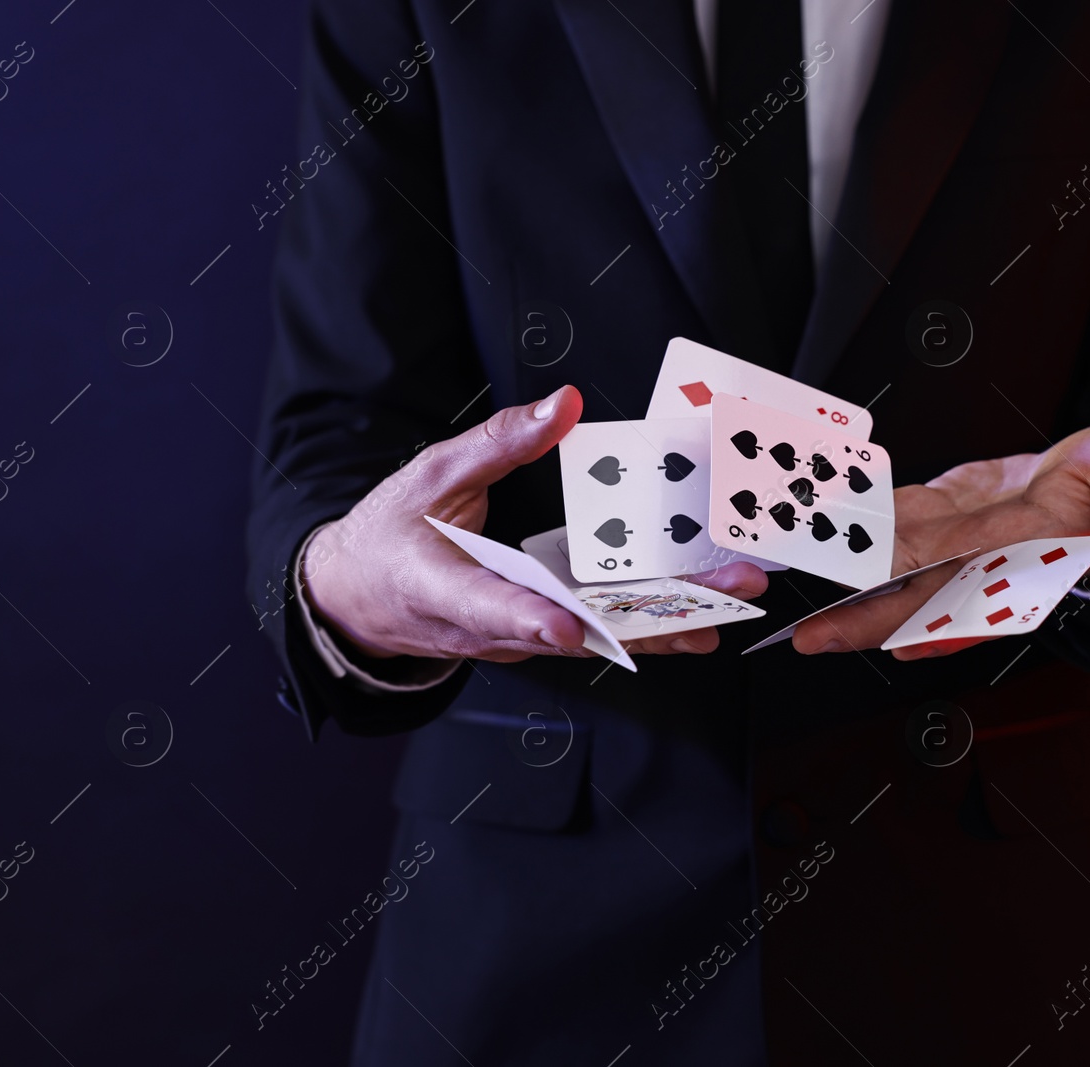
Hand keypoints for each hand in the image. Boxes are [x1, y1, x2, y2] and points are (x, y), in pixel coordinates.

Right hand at [303, 385, 768, 664]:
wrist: (360, 598)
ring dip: (665, 624)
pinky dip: (648, 622)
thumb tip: (564, 404)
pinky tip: (702, 612)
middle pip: (572, 632)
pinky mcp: (539, 638)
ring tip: (728, 605)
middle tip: (717, 602)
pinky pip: (597, 633)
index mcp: (441, 588)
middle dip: (647, 620)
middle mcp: (486, 630)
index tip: (573, 627)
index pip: (488, 607)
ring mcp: (516, 640)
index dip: (531, 619)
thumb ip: (497, 442)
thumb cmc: (391, 534)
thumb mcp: (430, 474)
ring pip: (595, 640)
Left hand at [791, 423, 1089, 658]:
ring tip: (795, 585)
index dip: (944, 623)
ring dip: (844, 585)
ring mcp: (955, 544)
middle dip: (866, 624)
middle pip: (920, 601)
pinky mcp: (936, 514)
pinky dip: (852, 529)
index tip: (905, 642)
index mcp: (1032, 561)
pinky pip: (889, 525)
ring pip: (894, 568)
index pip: (984, 599)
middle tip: (811, 640)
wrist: (1089, 477)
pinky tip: (813, 528)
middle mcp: (986, 564)